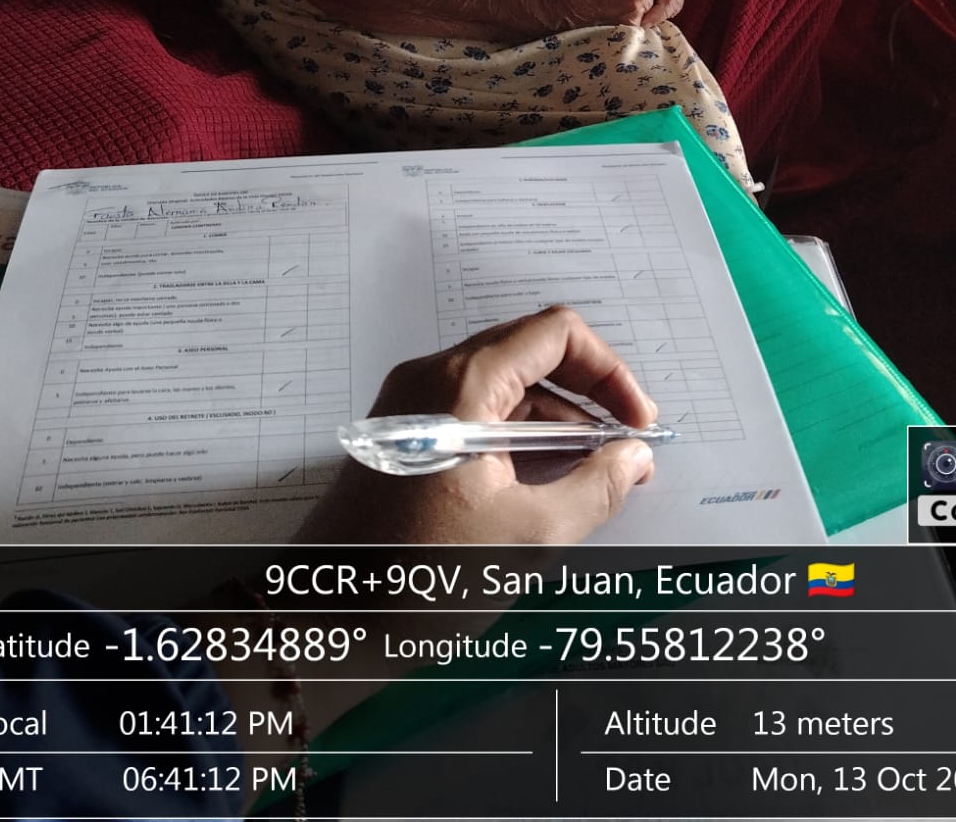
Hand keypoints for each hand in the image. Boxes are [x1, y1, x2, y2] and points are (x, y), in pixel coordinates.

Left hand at [297, 308, 657, 544]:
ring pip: (506, 392)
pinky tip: (546, 489)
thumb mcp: (527, 536)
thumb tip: (632, 459)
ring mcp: (413, 407)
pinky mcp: (406, 440)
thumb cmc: (414, 579)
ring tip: (594, 479)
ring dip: (557, 425)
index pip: (556, 333)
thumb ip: (595, 488)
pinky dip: (520, 443)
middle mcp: (433, 378)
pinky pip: (477, 419)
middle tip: (626, 450)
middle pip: (532, 356)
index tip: (636, 423)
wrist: (318, 621)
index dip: (610, 372)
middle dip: (589, 399)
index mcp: (462, 383)